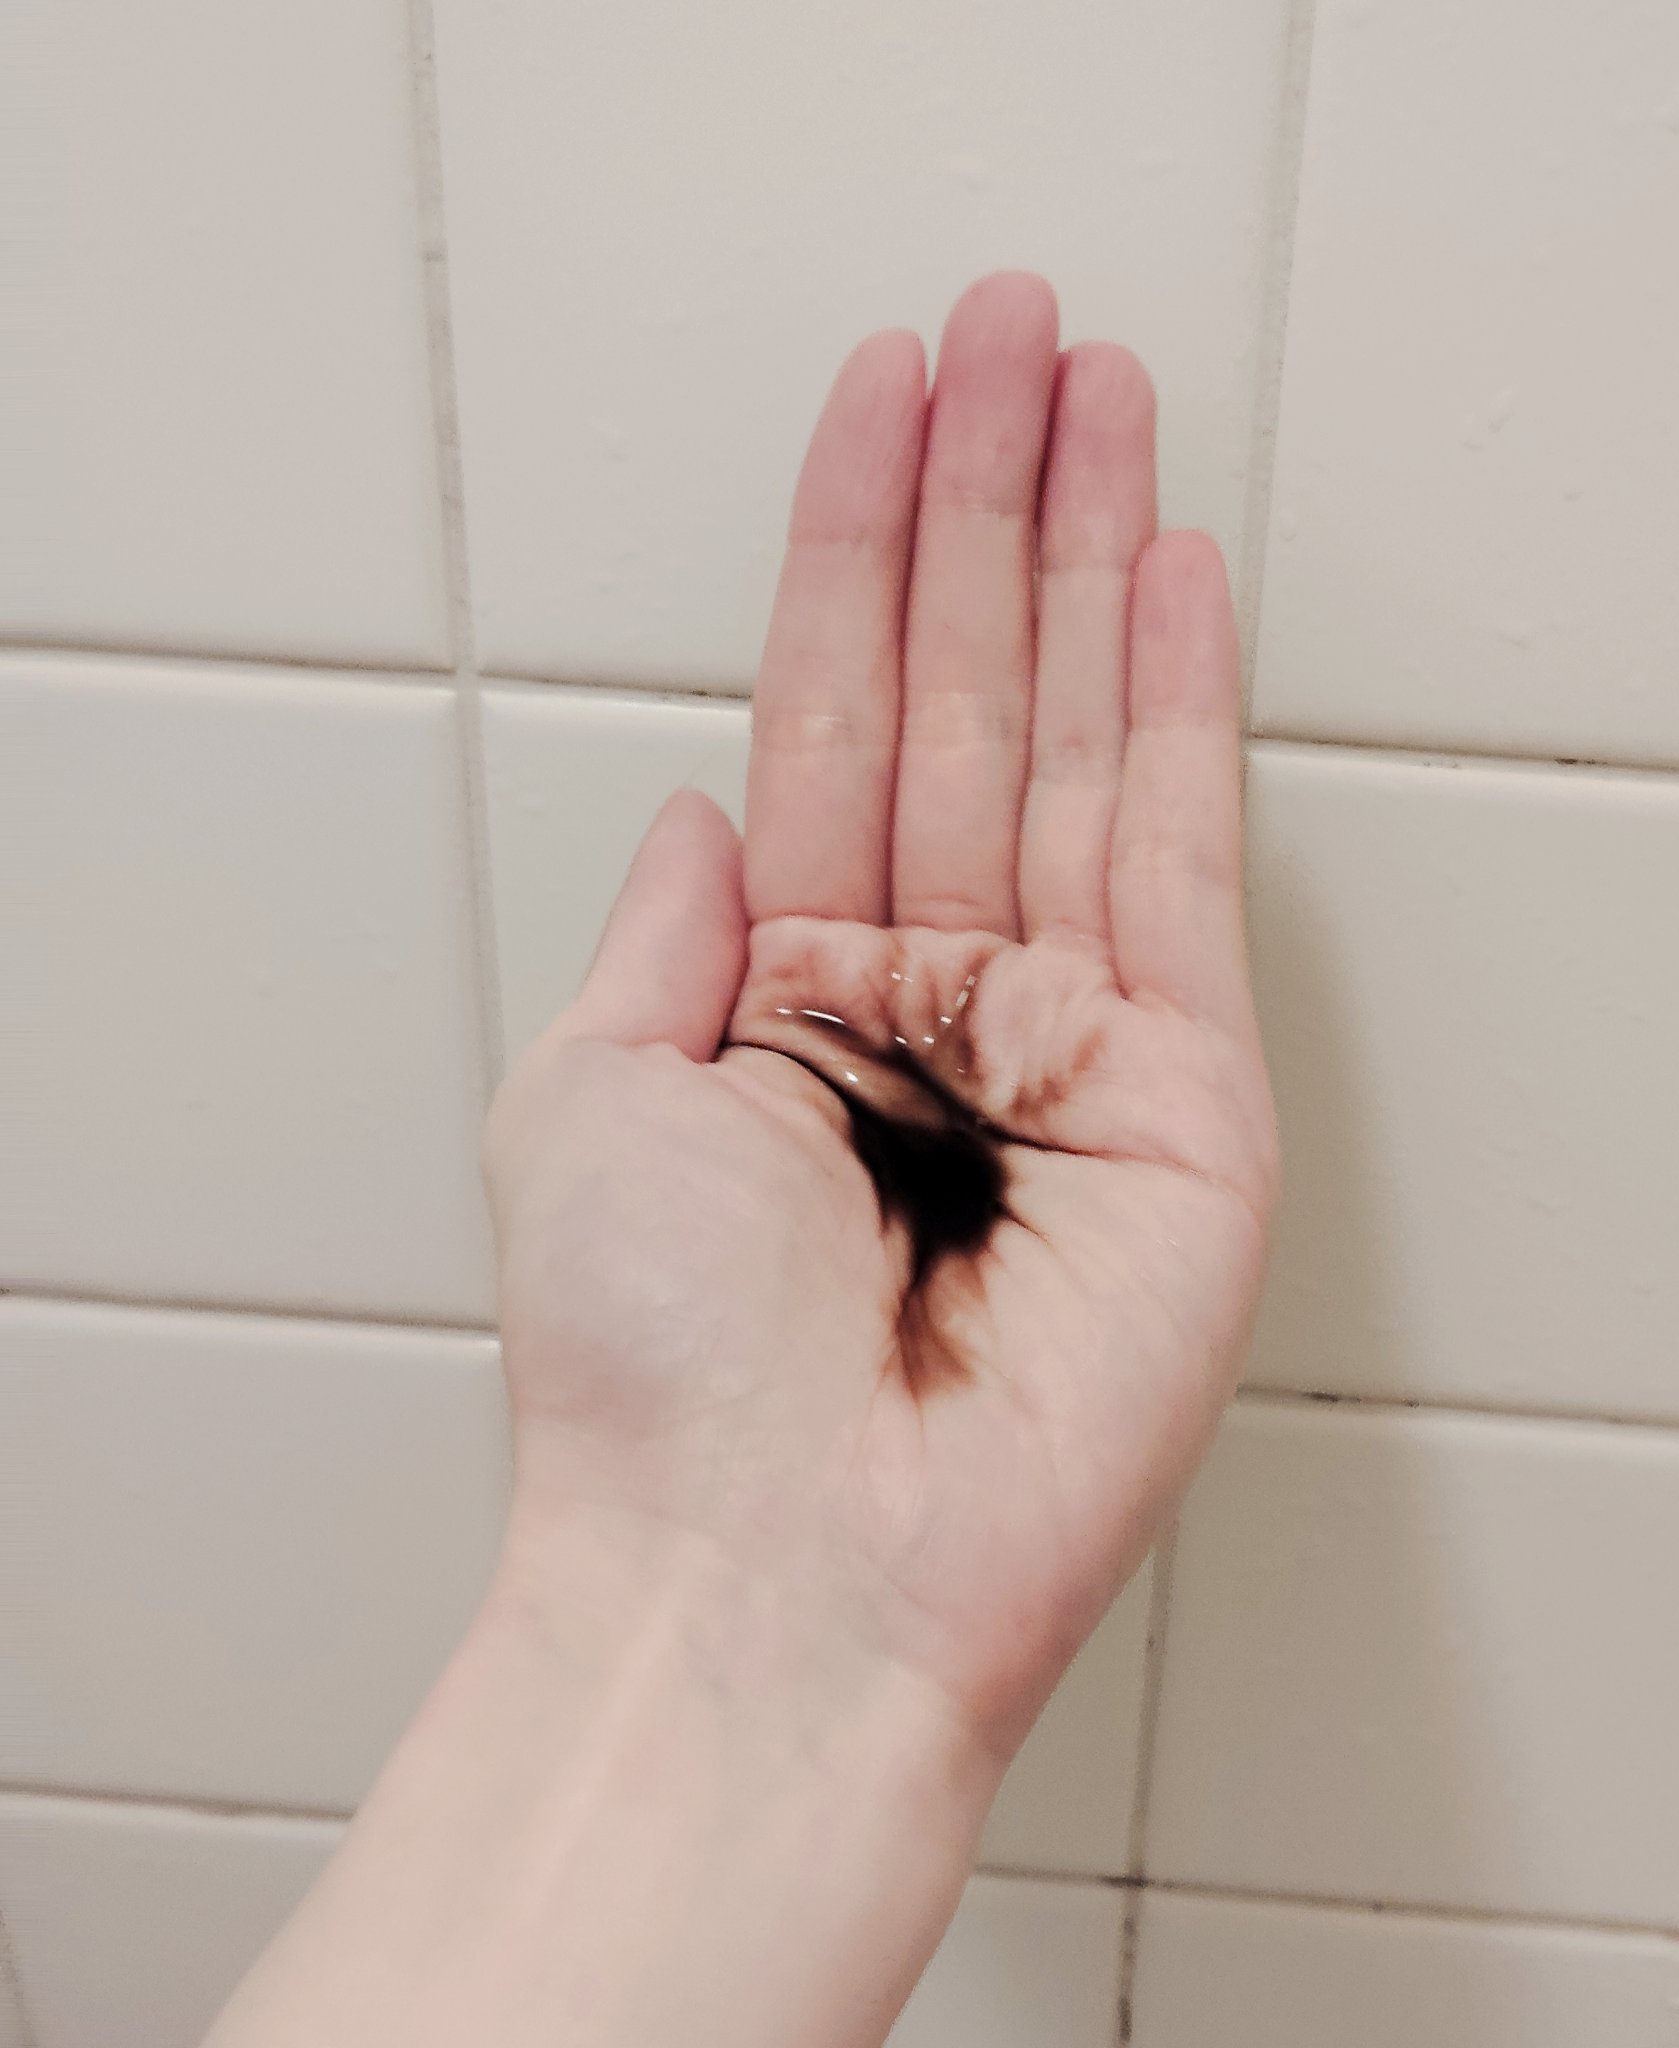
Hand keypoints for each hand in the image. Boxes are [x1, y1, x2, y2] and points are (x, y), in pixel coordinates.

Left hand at [484, 271, 1276, 1759]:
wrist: (760, 1575)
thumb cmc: (650, 1378)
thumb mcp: (585, 1102)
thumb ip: (666, 936)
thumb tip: (709, 806)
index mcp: (788, 993)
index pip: (835, 716)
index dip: (856, 548)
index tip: (885, 399)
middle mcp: (930, 1000)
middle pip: (966, 701)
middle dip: (987, 509)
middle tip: (1016, 332)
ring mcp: (1061, 1043)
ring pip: (1076, 748)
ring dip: (1086, 562)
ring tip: (1100, 392)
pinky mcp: (1180, 1106)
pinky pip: (1178, 870)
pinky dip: (1178, 716)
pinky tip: (1171, 577)